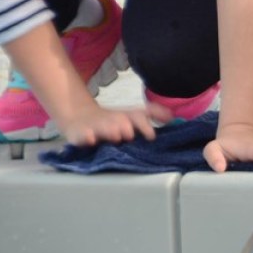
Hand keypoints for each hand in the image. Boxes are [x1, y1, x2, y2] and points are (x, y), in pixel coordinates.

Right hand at [58, 101, 172, 145]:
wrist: (81, 118)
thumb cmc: (113, 120)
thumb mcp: (133, 115)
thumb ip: (152, 113)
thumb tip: (172, 116)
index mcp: (127, 116)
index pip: (138, 117)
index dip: (145, 126)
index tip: (151, 137)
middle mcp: (113, 120)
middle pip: (122, 123)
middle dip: (126, 128)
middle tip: (129, 134)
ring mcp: (97, 126)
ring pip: (105, 128)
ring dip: (111, 131)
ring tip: (116, 136)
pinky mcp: (81, 133)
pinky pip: (84, 136)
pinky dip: (87, 137)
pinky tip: (91, 139)